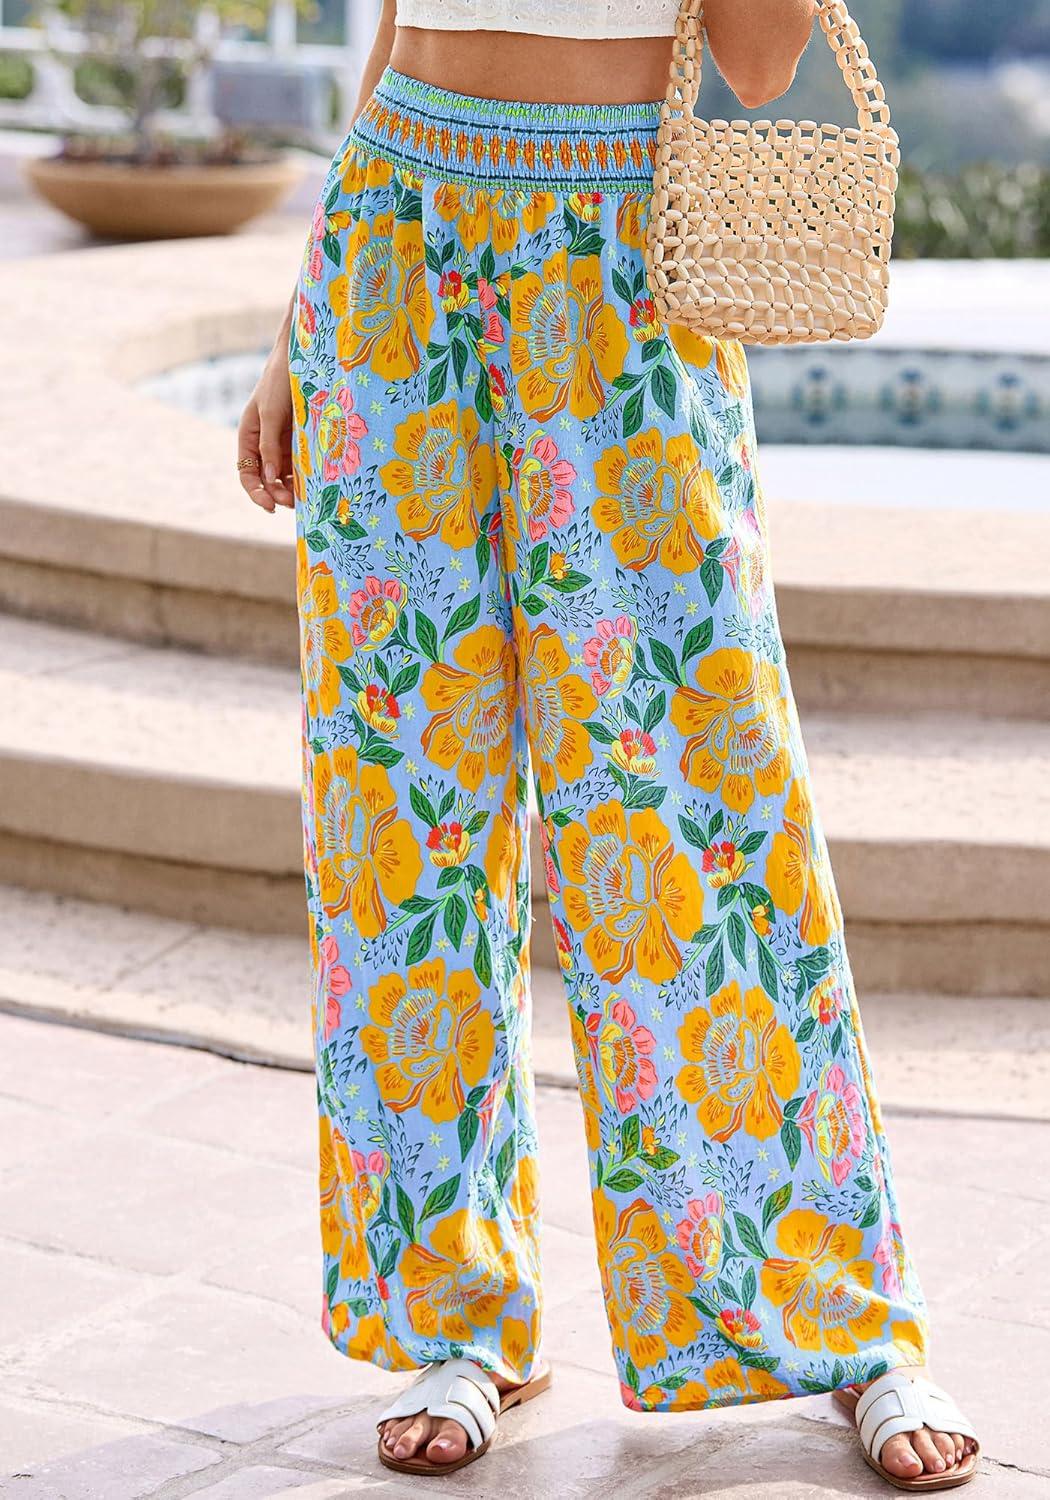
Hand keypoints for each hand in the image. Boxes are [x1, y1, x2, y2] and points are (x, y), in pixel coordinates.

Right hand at [237, 321, 295, 511]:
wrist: (303, 358)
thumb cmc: (279, 381)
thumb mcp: (271, 413)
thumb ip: (269, 445)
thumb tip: (270, 478)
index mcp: (248, 436)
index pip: (246, 473)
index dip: (256, 492)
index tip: (270, 505)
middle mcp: (264, 444)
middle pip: (266, 479)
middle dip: (277, 493)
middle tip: (294, 503)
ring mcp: (284, 443)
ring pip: (285, 476)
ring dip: (293, 489)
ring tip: (306, 497)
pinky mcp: (302, 441)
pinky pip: (302, 465)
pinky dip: (306, 477)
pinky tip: (316, 483)